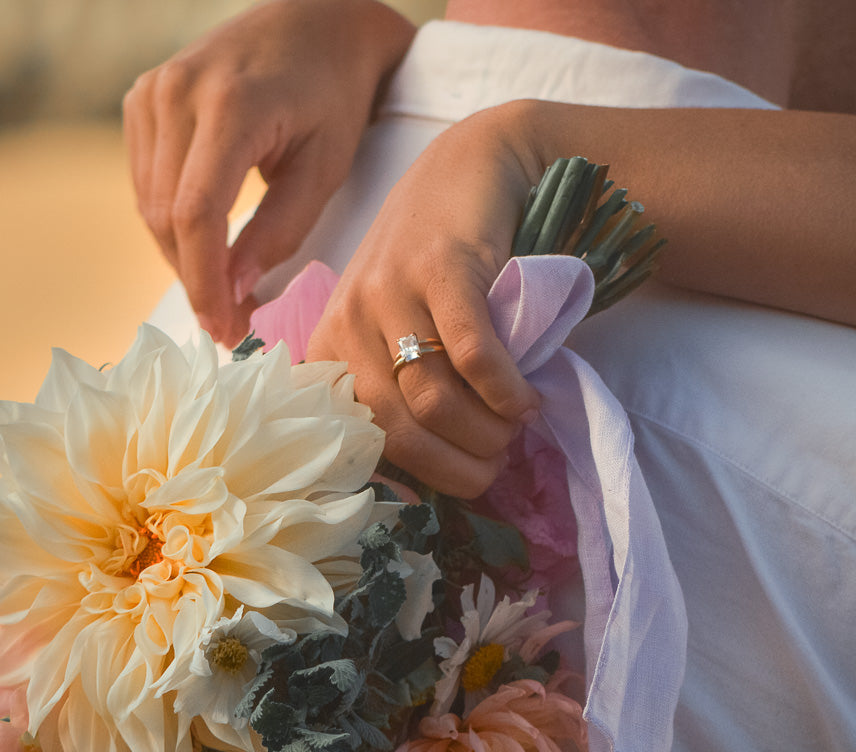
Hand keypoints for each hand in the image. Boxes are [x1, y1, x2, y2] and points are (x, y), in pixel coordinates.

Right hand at [123, 0, 415, 345]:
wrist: (316, 20)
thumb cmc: (333, 96)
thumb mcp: (323, 168)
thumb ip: (279, 232)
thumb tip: (235, 291)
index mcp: (230, 106)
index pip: (196, 213)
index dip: (204, 281)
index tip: (224, 328)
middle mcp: (178, 92)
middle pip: (166, 215)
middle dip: (195, 278)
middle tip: (228, 323)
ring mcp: (151, 90)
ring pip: (148, 203)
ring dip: (181, 254)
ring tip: (221, 288)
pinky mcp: (141, 97)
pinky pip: (143, 180)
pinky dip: (170, 220)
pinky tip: (205, 239)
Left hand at [306, 101, 549, 497]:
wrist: (470, 168)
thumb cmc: (435, 263)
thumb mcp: (398, 323)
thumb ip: (398, 382)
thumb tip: (429, 473)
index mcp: (330, 344)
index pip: (358, 435)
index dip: (415, 471)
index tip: (459, 480)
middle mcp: (348, 318)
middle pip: (397, 424)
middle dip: (454, 462)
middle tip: (495, 465)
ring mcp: (389, 291)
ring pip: (430, 396)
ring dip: (482, 431)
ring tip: (514, 430)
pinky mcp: (439, 268)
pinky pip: (470, 353)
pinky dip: (502, 391)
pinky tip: (525, 401)